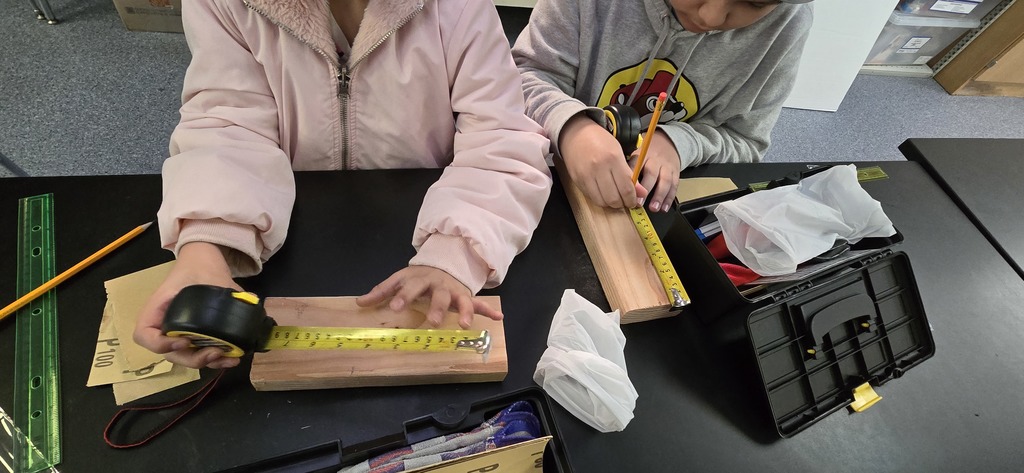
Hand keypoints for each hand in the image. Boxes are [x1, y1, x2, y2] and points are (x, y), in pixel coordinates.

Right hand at [133, 242, 241, 368]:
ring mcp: (179, 334)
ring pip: (186, 357)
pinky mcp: (194, 338)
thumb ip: (224, 288)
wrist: (204, 264)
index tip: (185, 341)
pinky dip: (213, 360)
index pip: (144, 335)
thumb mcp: (204, 275)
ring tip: (229, 359)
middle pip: (170, 354)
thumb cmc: (197, 267)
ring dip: (206, 362)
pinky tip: (232, 358)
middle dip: (193, 359)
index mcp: (157, 310)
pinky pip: (198, 353)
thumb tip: (248, 300)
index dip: (160, 345)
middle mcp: (164, 326)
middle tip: (215, 352)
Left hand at [356, 265, 501, 328]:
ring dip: (464, 312)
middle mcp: (438, 285)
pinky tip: (498, 317)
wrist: (442, 264)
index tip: (394, 308)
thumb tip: (359, 303)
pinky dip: (488, 310)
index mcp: (419, 280)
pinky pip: (478, 304)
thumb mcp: (398, 281)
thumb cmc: (417, 279)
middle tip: (432, 322)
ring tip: (465, 325)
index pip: (409, 288)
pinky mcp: (465, 297)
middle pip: (438, 296)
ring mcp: (454, 291)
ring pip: (460, 301)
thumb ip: (380, 292)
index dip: (402, 298)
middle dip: (436, 309)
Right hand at [559, 114, 646, 208]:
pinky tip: (604, 193)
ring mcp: (586, 175)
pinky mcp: (577, 180)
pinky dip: (600, 199)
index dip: (632, 199)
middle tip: (625, 201)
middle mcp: (599, 168)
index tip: (635, 201)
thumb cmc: (600, 141)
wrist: (576, 134)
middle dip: (622, 204)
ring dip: (611, 204)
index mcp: (613, 158)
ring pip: (602, 201)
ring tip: (615, 198)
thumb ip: (630, 175)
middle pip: (614, 198)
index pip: (626, 188)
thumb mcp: (619, 152)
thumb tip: (642, 193)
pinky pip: (591, 197)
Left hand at [631, 129, 679, 212]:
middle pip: (651, 174)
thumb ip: (628, 168)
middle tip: (639, 203)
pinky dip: (669, 198)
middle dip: (645, 190)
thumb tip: (616, 186)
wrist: (667, 143)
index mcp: (642, 155)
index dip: (632, 180)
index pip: (636, 166)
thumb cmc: (647, 154)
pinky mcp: (676, 173)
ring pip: (665, 181)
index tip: (627, 193)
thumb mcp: (636, 155)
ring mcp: (666, 167)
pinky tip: (664, 208)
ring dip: (659, 196)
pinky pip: (674, 186)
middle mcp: (655, 160)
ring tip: (653, 208)